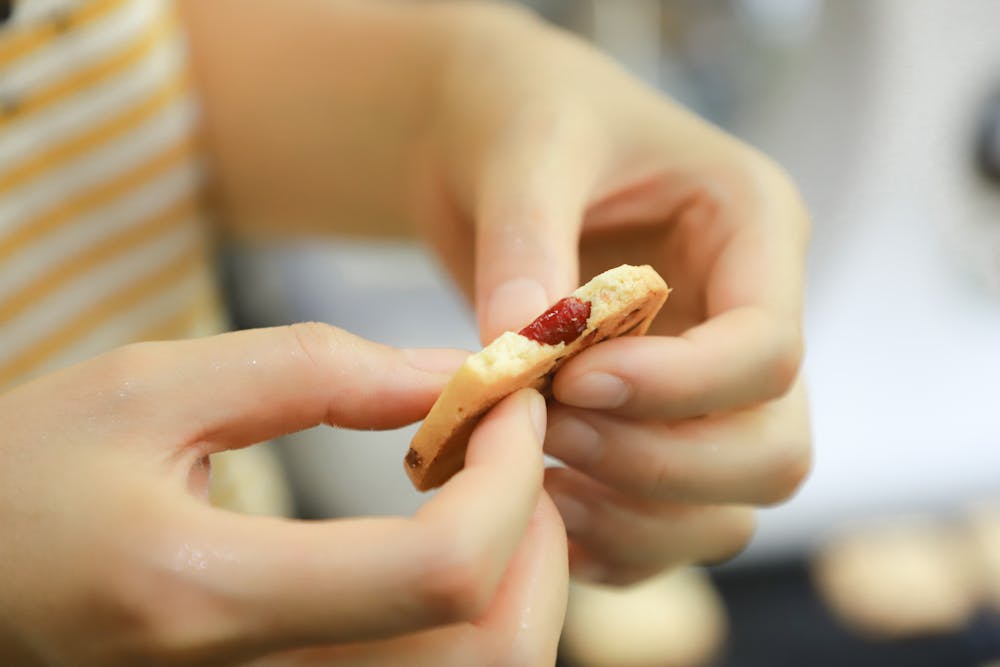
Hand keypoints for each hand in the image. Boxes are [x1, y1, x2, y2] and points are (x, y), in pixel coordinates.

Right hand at [0, 324, 566, 665]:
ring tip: (481, 477)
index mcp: (205, 598)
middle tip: (508, 436)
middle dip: (537, 529)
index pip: (443, 570)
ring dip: (520, 569)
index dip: (509, 476)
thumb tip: (455, 378)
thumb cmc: (22, 480)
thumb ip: (315, 374)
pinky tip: (445, 535)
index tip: (508, 396)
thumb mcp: (149, 389)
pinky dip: (475, 608)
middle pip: (491, 650)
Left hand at [412, 6, 811, 583]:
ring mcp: (709, 383)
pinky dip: (613, 541)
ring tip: (537, 476)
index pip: (768, 350)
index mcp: (755, 230)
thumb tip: (517, 351)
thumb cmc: (523, 116)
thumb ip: (527, 246)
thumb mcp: (526, 150)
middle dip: (659, 464)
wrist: (488, 144)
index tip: (572, 382)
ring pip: (729, 505)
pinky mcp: (659, 425)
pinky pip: (668, 525)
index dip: (679, 388)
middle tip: (550, 432)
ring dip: (636, 516)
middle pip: (773, 451)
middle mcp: (749, 316)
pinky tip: (543, 507)